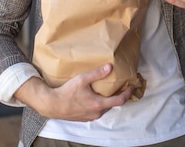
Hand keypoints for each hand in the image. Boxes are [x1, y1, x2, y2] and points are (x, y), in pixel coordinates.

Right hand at [14, 64, 132, 120]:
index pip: (120, 100)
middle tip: (122, 86)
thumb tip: (110, 67)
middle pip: (113, 104)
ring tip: (109, 90)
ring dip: (108, 100)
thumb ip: (97, 73)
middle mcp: (96, 112)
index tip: (132, 86)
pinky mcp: (84, 117)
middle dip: (118, 95)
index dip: (127, 93)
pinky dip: (100, 103)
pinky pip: (97, 110)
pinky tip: (95, 96)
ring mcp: (90, 116)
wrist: (52, 105)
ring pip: (104, 108)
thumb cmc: (66, 93)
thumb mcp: (82, 79)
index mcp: (98, 104)